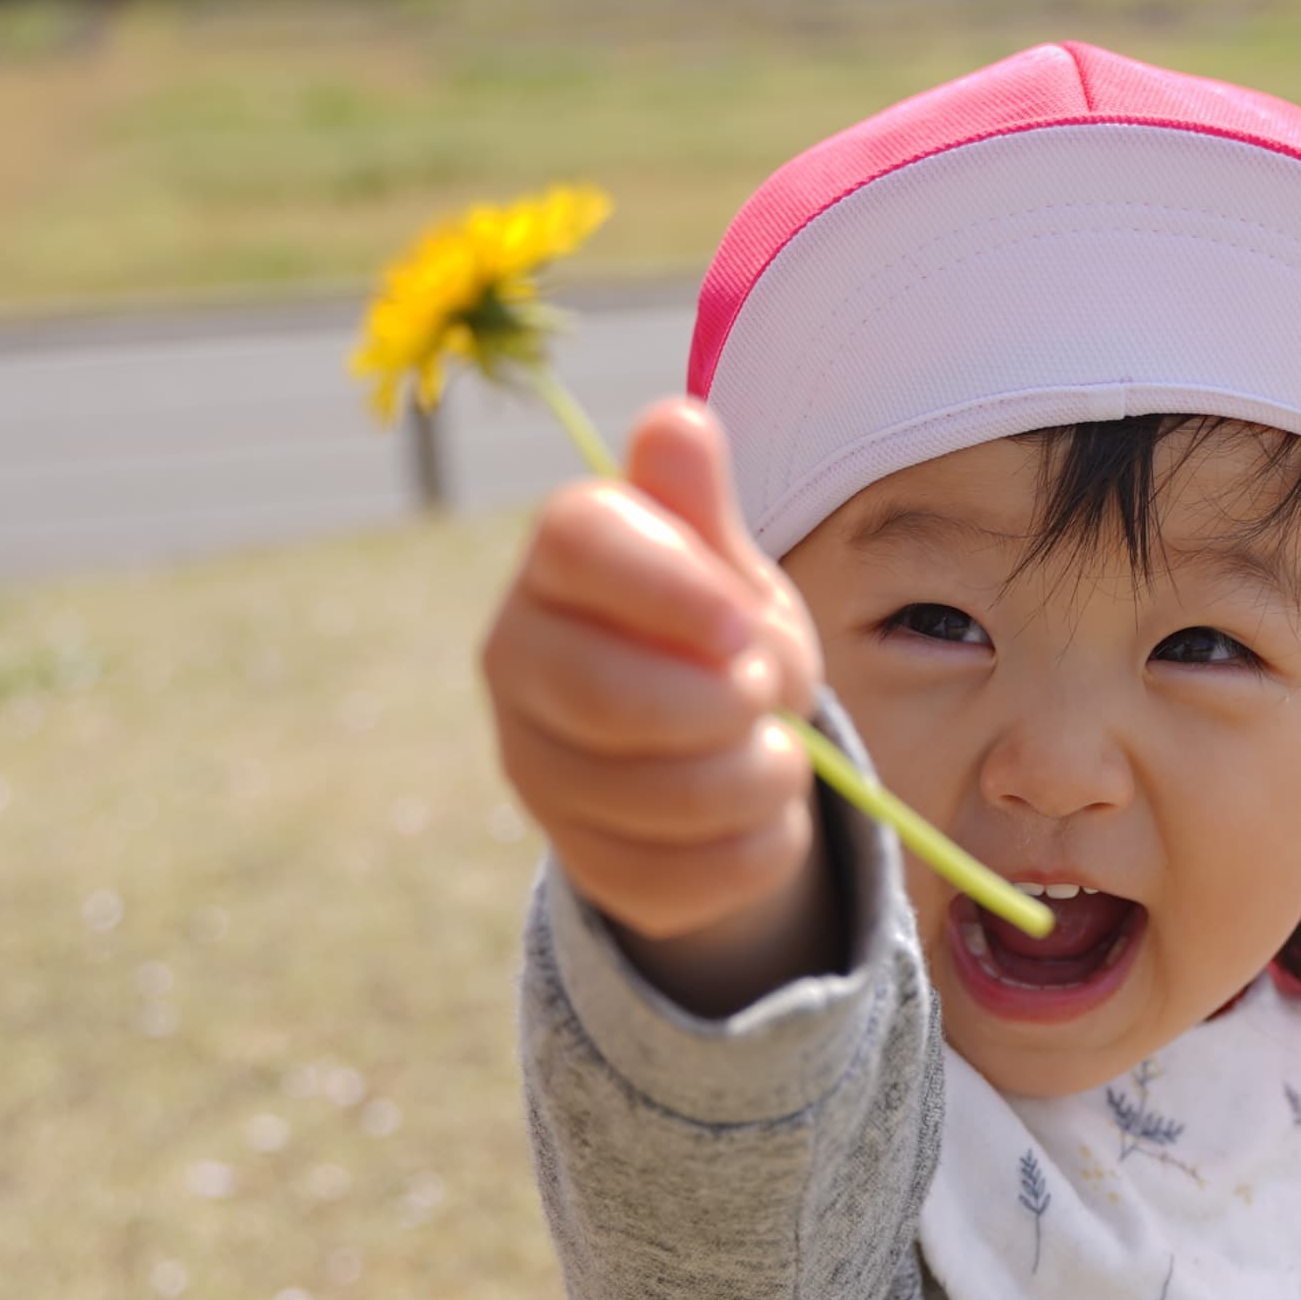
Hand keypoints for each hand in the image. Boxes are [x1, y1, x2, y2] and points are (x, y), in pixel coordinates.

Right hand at [481, 398, 837, 1010]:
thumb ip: (700, 508)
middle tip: (770, 696)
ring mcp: (537, 768)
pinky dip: (756, 852)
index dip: (671, 588)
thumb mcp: (728, 565)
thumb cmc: (720, 632)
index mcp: (559, 561)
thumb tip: (677, 421)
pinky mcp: (584, 861)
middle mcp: (519, 659)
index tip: (743, 624)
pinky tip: (761, 819)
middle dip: (721, 706)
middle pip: (603, 694)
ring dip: (759, 781)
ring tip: (780, 756)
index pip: (578, 542)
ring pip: (654, 797)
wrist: (721, 749)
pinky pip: (682, 878)